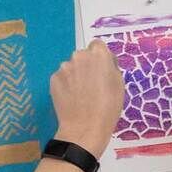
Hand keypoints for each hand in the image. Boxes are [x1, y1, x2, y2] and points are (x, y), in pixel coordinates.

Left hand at [49, 41, 123, 157]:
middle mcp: (79, 56)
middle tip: (91, 84)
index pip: (97, 45)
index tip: (101, 70)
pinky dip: (65, 85)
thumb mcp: (119, 83)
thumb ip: (110, 67)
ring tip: (80, 94)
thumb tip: (103, 63)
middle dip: (86, 66)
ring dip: (74, 75)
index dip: (99, 57)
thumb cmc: (108, 106)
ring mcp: (64, 67)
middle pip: (83, 56)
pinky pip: (61, 78)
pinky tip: (70, 98)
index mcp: (98, 54)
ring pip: (70, 67)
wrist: (85, 127)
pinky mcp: (53, 79)